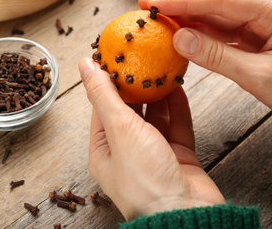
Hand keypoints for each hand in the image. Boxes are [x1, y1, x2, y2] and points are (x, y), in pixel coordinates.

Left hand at [78, 58, 224, 220]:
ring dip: (158, 94)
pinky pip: (177, 125)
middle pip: (130, 110)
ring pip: (156, 116)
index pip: (102, 107)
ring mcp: (155, 154)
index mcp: (104, 150)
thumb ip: (104, 95)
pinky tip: (177, 86)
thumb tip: (84, 65)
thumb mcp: (119, 130)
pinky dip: (177, 106)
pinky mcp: (178, 156)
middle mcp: (128, 152)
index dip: (107, 81)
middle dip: (135, 85)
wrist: (187, 215)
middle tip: (141, 57)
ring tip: (161, 66)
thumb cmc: (146, 181)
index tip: (114, 57)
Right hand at [139, 0, 271, 138]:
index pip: (221, 1)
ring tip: (159, 25)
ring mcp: (262, 27)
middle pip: (216, 7)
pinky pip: (224, 37)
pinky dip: (203, 40)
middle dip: (182, 9)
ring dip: (189, 24)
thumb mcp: (260, 76)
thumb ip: (217, 56)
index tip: (154, 2)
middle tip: (148, 10)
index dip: (184, 2)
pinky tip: (183, 41)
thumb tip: (179, 39)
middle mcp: (267, 13)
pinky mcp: (257, 42)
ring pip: (218, 21)